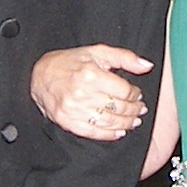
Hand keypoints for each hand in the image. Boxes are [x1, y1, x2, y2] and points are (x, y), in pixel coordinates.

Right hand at [30, 45, 151, 139]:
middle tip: (140, 110)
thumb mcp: (97, 52)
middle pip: (119, 108)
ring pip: (109, 122)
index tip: (138, 95)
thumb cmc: (70, 62)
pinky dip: (109, 135)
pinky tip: (119, 132)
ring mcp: (73, 110)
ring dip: (126, 124)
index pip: (124, 90)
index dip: (135, 94)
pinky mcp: (66, 121)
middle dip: (134, 110)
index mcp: (91, 74)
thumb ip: (124, 57)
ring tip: (133, 121)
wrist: (39, 75)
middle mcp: (82, 93)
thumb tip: (147, 65)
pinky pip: (93, 132)